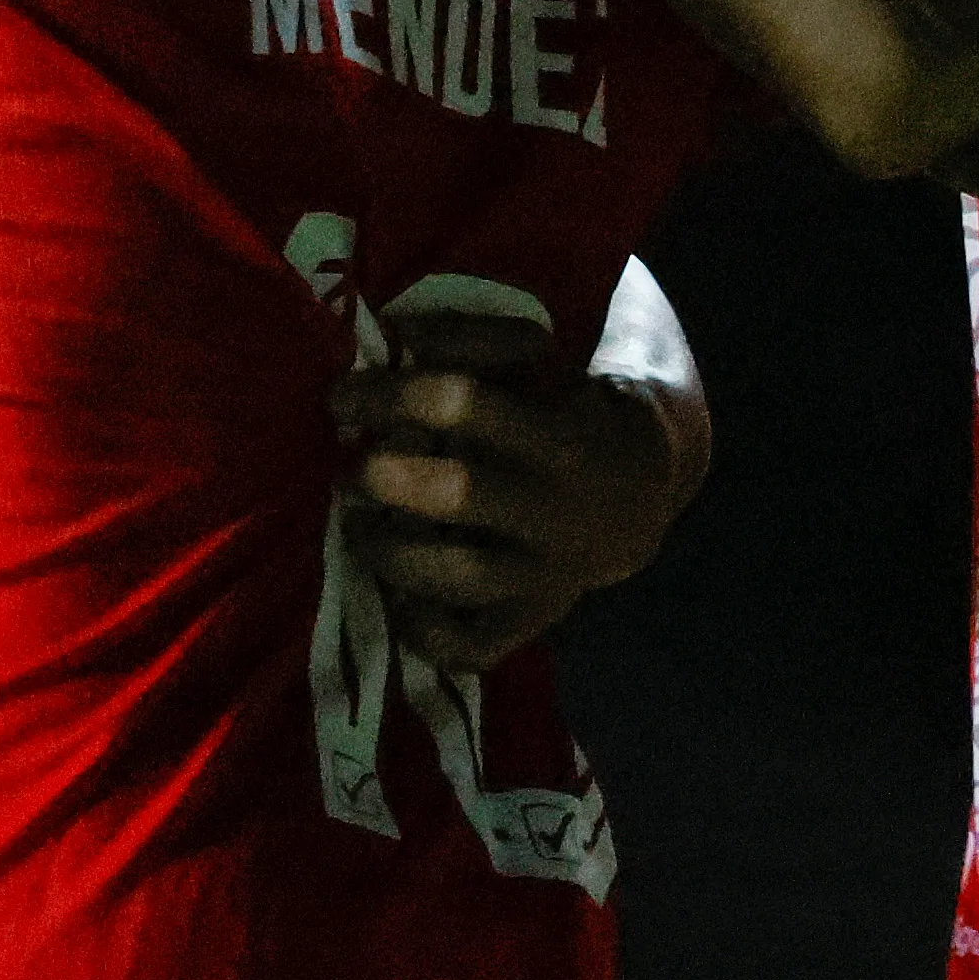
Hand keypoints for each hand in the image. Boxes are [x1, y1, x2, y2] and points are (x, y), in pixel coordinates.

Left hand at [337, 308, 711, 671]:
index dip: (391, 396)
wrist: (638, 489)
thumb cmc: (562, 407)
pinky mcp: (534, 618)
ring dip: (391, 555)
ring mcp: (547, 575)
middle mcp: (554, 510)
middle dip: (387, 479)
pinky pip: (475, 645)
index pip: (464, 403)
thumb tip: (397, 334)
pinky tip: (398, 601)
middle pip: (459, 494)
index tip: (340, 398)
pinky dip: (427, 632)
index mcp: (555, 435)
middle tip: (347, 471)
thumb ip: (470, 339)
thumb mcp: (535, 359)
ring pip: (459, 577)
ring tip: (358, 530)